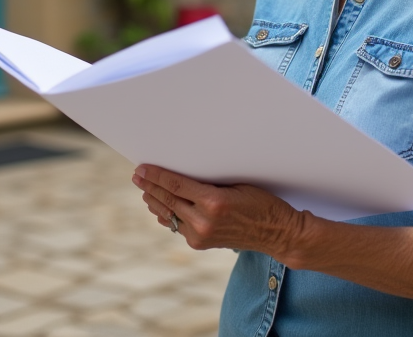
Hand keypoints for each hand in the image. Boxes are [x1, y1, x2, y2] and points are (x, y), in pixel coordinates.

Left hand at [131, 165, 306, 257]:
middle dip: (150, 187)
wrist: (275, 233)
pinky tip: (159, 208)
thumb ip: (208, 184)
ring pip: (169, 215)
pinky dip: (167, 216)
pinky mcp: (200, 244)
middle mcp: (203, 221)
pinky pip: (178, 226)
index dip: (156, 176)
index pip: (176, 185)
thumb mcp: (237, 185)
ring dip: (155, 202)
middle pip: (168, 200)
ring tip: (144, 190)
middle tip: (137, 176)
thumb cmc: (261, 203)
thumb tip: (183, 177)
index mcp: (213, 202)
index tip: (142, 168)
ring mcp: (200, 235)